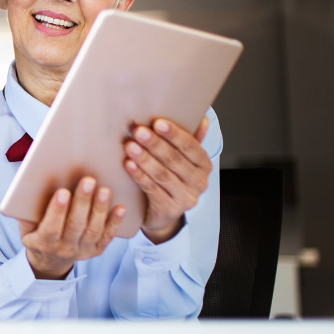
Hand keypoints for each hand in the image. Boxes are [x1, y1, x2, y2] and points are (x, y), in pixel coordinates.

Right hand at [18, 176, 125, 279]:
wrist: (50, 261)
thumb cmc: (37, 236)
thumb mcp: (26, 229)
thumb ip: (25, 215)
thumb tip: (22, 196)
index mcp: (44, 242)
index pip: (51, 228)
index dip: (57, 211)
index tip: (62, 192)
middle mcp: (65, 248)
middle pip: (75, 225)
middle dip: (83, 202)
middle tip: (89, 181)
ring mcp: (82, 250)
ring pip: (93, 229)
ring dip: (99, 209)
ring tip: (104, 189)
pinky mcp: (96, 249)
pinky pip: (107, 236)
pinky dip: (115, 222)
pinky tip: (120, 208)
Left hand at [123, 116, 212, 243]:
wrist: (164, 214)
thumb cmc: (172, 180)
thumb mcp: (184, 160)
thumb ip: (191, 140)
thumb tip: (204, 119)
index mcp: (203, 165)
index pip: (191, 147)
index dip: (174, 134)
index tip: (158, 123)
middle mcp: (198, 182)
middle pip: (175, 160)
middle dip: (155, 144)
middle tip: (138, 131)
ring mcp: (185, 198)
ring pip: (163, 175)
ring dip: (145, 159)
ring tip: (130, 146)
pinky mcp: (169, 209)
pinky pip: (152, 190)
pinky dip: (140, 176)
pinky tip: (129, 165)